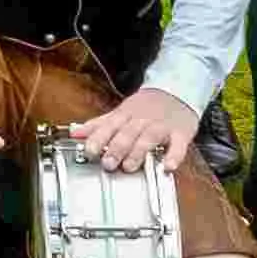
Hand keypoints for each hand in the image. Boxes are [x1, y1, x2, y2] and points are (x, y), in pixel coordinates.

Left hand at [68, 86, 196, 176]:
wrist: (177, 91)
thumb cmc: (146, 106)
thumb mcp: (121, 112)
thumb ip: (99, 125)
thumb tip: (75, 133)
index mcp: (126, 114)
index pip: (110, 125)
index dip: (98, 138)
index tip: (88, 150)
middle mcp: (143, 120)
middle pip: (128, 133)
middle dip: (116, 148)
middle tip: (107, 164)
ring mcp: (162, 126)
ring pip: (149, 138)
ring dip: (138, 152)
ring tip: (129, 166)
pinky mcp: (180, 133)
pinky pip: (178, 145)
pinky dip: (173, 156)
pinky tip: (167, 167)